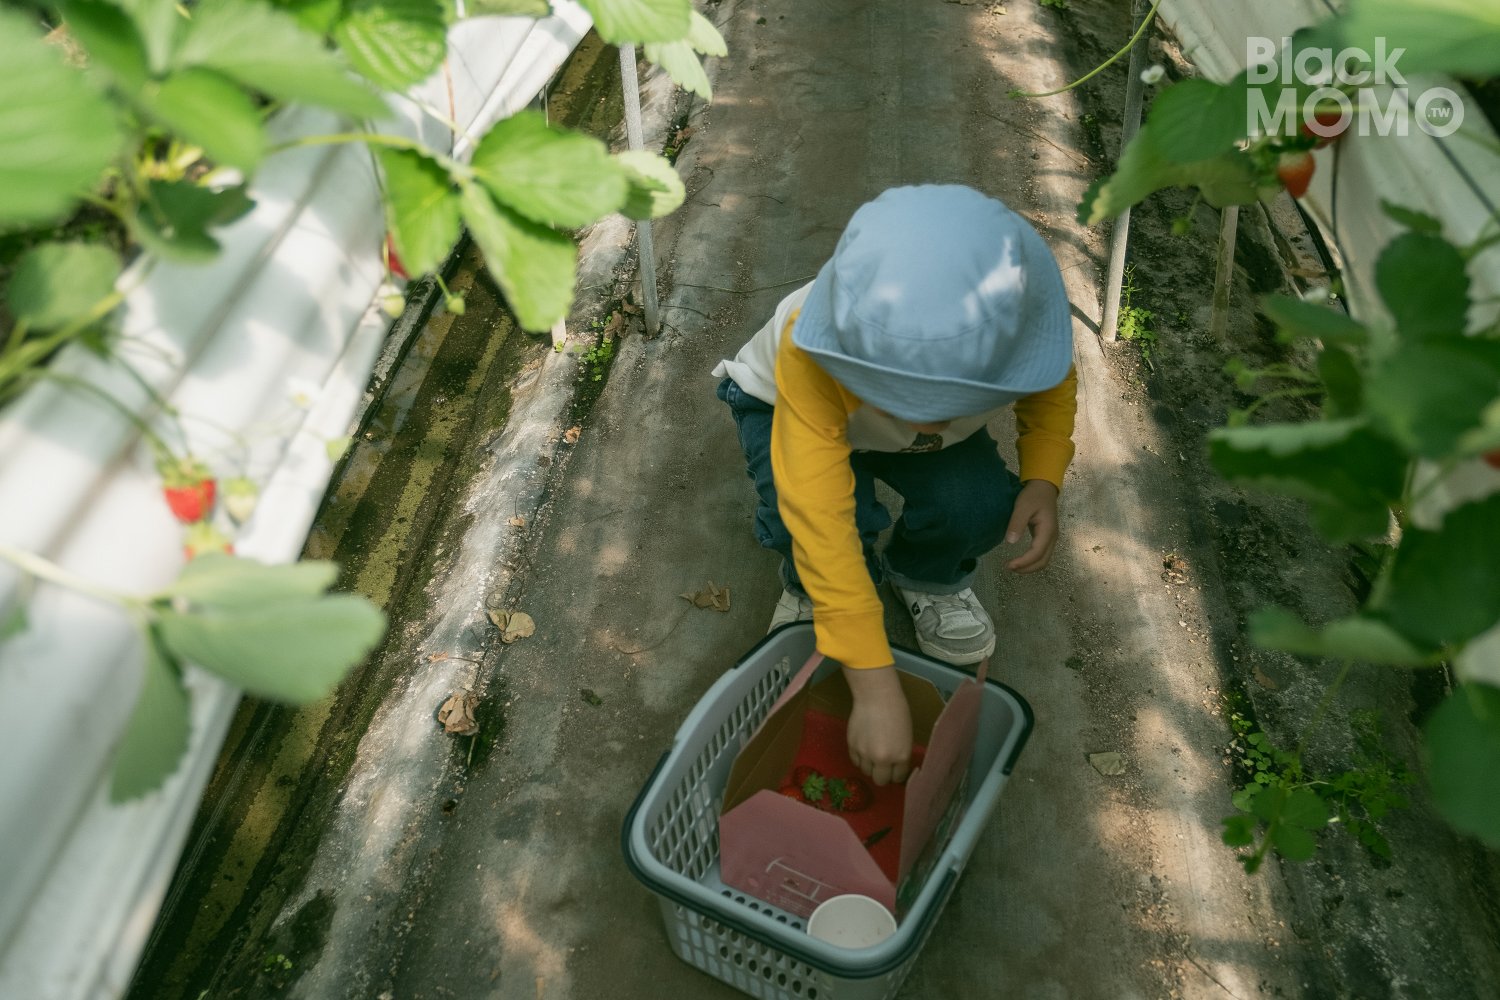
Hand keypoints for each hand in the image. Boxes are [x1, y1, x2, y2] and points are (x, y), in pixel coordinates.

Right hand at [842, 665, 912, 785]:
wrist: (876, 696)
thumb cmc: (897, 711)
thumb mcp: (906, 737)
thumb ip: (900, 755)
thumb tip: (895, 768)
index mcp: (901, 756)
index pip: (898, 778)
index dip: (896, 774)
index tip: (895, 769)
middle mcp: (883, 759)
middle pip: (880, 781)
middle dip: (883, 775)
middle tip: (883, 765)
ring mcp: (865, 754)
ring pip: (866, 772)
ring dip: (870, 766)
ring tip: (872, 752)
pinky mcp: (852, 746)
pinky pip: (855, 761)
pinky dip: (860, 758)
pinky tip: (864, 747)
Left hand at [1004, 479, 1059, 573]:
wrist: (1044, 487)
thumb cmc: (1033, 496)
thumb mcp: (1022, 506)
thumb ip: (1017, 523)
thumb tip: (1010, 542)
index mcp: (1048, 531)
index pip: (1037, 554)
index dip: (1023, 562)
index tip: (1008, 565)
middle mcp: (1053, 538)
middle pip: (1042, 561)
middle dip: (1026, 568)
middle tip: (1009, 568)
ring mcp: (1051, 538)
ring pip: (1043, 560)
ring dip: (1029, 567)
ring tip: (1013, 566)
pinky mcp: (1047, 537)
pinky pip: (1041, 555)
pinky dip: (1031, 561)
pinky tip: (1020, 560)